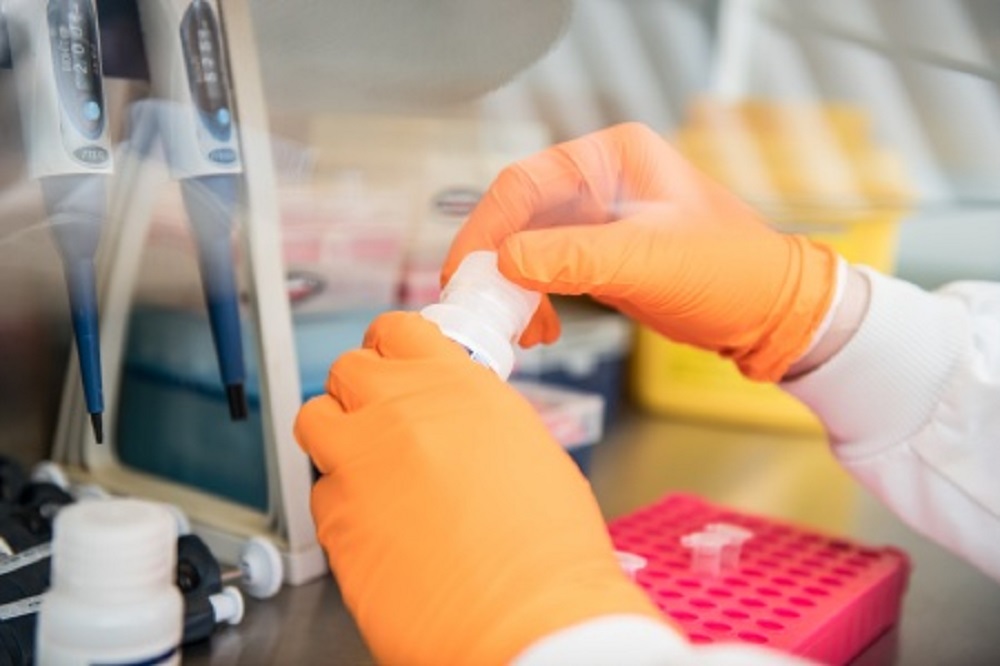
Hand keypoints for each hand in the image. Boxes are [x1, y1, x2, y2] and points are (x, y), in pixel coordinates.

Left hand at [294, 312, 665, 665]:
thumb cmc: (548, 547)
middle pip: (347, 369)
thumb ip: (474, 416)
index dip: (391, 347)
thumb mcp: (527, 446)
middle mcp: (398, 411)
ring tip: (367, 466)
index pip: (397, 330)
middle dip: (362, 391)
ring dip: (336, 435)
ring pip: (314, 420)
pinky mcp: (333, 521)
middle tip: (382, 418)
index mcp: (454, 385)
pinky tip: (377, 525)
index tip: (393, 361)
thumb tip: (452, 418)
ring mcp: (358, 463)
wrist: (527, 619)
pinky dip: (340, 501)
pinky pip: (319, 491)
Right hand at [443, 123, 838, 380]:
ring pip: (529, 247)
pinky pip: (548, 271)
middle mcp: (601, 179)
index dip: (487, 229)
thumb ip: (573, 257)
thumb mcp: (649, 260)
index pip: (525, 184)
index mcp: (612, 157)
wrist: (771, 313)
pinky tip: (541, 327)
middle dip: (498, 265)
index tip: (466, 272)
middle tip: (483, 307)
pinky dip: (536, 299)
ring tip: (523, 328)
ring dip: (515, 288)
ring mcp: (600, 217)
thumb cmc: (731, 272)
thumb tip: (506, 262)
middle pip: (520, 216)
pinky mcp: (602, 253)